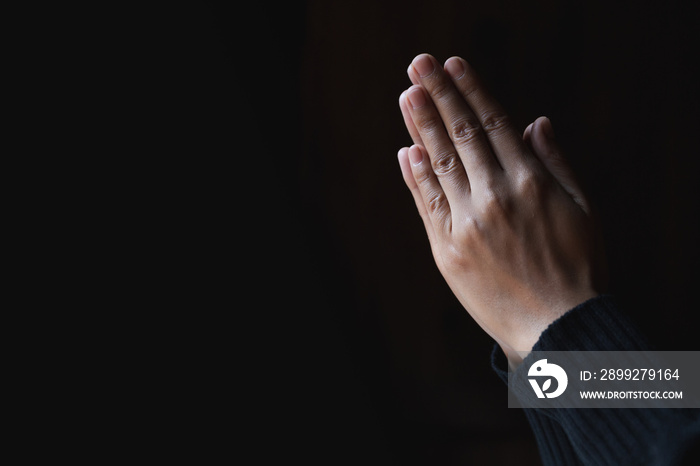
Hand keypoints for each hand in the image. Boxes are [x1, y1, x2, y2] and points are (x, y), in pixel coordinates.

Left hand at [397, 54, 605, 362]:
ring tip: (407, 95)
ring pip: (438, 163)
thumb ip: (556, 162)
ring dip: (420, 126)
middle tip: (418, 64)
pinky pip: (427, 204)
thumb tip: (535, 121)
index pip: (493, 123)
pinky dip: (415, 176)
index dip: (470, 91)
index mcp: (530, 182)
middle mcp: (495, 196)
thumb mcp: (583, 208)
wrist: (557, 329)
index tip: (453, 65)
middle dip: (438, 95)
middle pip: (460, 135)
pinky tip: (406, 151)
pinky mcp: (447, 250)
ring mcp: (467, 223)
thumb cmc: (579, 267)